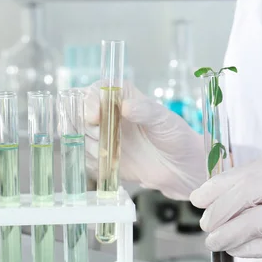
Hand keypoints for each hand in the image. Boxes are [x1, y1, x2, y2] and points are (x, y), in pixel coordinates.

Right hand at [83, 80, 204, 199]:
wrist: (181, 170)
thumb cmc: (177, 139)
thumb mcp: (165, 121)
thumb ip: (145, 111)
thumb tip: (125, 106)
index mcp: (124, 98)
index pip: (96, 91)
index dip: (89, 101)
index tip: (94, 118)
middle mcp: (110, 115)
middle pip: (80, 112)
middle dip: (86, 126)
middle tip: (102, 137)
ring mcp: (105, 136)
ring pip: (80, 135)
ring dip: (90, 145)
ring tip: (111, 152)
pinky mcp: (103, 156)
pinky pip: (85, 157)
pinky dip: (92, 161)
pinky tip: (110, 163)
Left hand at [189, 151, 261, 259]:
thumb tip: (229, 193)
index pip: (249, 171)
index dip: (217, 185)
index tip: (198, 196)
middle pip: (246, 193)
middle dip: (218, 209)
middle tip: (204, 222)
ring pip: (254, 222)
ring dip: (227, 233)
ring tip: (214, 240)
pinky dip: (249, 250)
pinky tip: (237, 250)